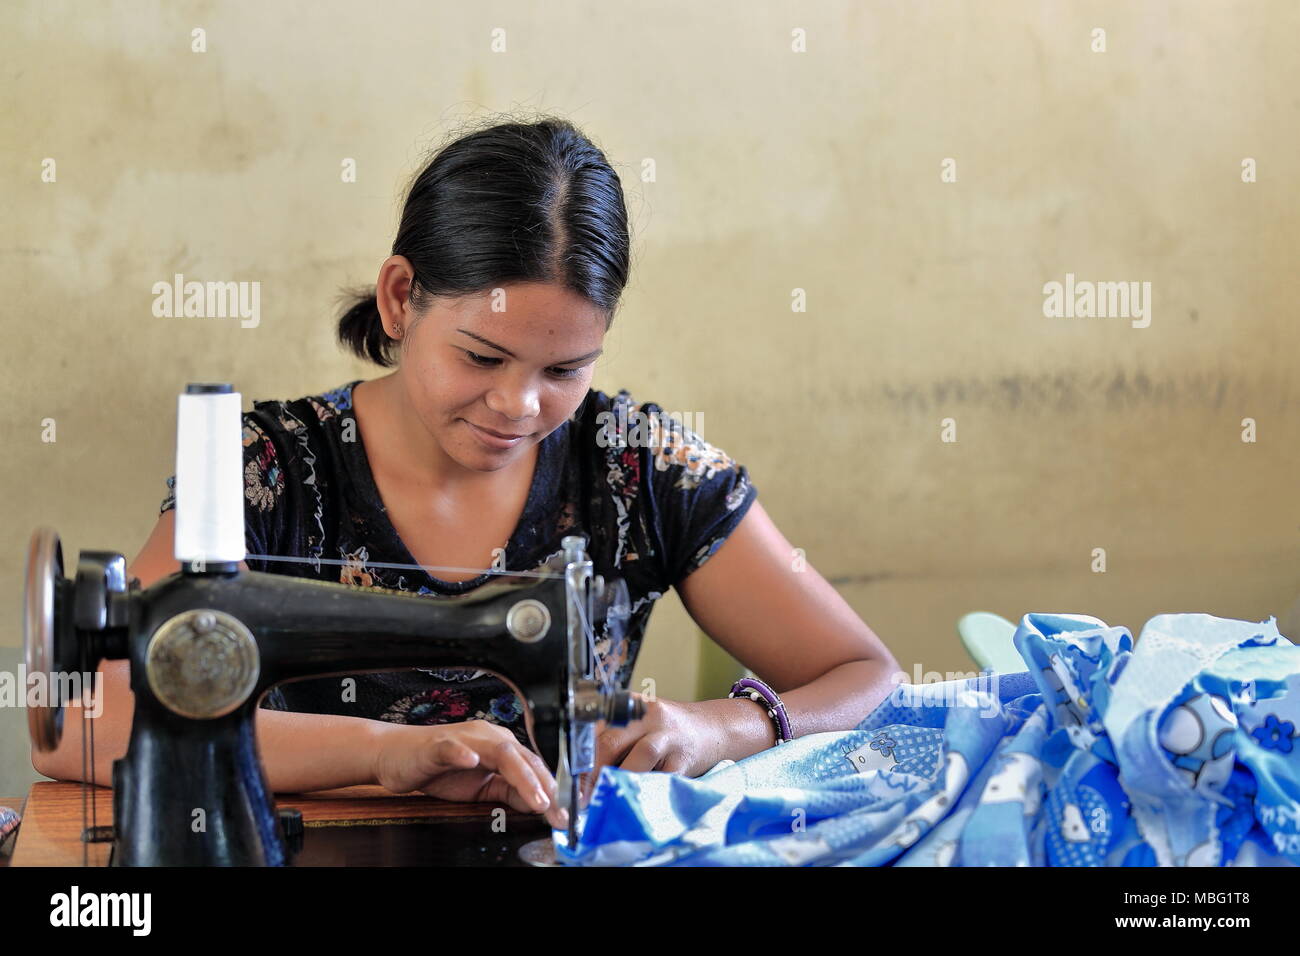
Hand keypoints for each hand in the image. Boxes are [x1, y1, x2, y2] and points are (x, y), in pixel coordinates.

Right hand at [371, 719, 568, 828]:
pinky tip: (472, 761)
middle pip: (523, 757)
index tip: (563, 814)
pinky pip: (452, 747)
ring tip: (534, 797)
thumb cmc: (437, 768)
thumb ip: (508, 791)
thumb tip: (539, 804)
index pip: (533, 766)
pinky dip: (463, 753)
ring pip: (499, 751)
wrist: (395, 755)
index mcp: (500, 745)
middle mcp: (487, 737)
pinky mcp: (438, 745)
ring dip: (520, 774)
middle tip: (555, 811)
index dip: (551, 790)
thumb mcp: (480, 786)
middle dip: (543, 785)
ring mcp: (464, 739)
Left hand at [582, 696, 718, 803]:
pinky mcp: (685, 758)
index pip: (596, 727)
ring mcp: (669, 736)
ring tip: (609, 798)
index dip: (581, 757)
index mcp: (632, 706)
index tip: (573, 780)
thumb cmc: (670, 731)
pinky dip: (646, 791)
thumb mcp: (642, 724)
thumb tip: (584, 773)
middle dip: (594, 774)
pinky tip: (638, 799)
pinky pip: (662, 777)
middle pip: (612, 741)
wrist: (715, 729)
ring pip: (639, 757)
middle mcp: (649, 716)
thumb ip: (616, 739)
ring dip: (620, 782)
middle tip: (585, 797)